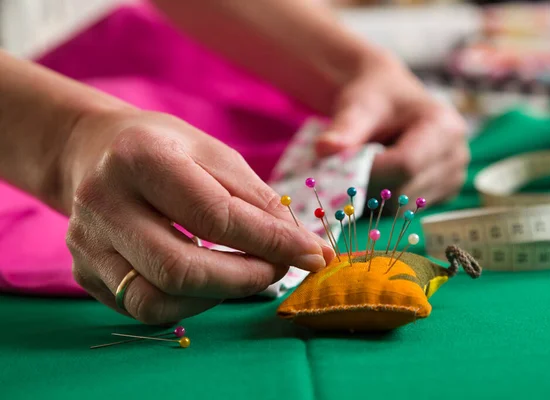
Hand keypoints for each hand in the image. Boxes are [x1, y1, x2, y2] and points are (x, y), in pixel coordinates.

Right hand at [63, 110, 333, 324]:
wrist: (95, 151)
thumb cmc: (167, 149)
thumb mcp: (217, 157)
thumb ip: (261, 204)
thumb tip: (309, 251)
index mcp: (142, 157)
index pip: (216, 216)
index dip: (272, 243)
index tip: (313, 256)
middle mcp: (104, 201)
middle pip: (180, 270)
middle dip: (245, 280)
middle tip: (277, 270)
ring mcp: (86, 241)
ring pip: (156, 300)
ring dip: (215, 297)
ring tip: (242, 274)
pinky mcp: (83, 270)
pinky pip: (141, 307)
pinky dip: (187, 303)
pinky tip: (206, 281)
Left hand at [314, 51, 469, 206]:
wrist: (387, 100)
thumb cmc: (374, 99)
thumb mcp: (357, 107)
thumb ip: (343, 129)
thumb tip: (325, 149)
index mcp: (444, 127)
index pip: (405, 165)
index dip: (368, 172)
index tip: (340, 166)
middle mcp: (456, 155)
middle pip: (403, 190)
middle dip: (367, 184)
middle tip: (348, 164)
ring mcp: (453, 178)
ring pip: (401, 207)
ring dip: (373, 193)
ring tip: (369, 163)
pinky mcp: (441, 194)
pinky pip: (403, 211)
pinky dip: (383, 199)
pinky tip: (382, 173)